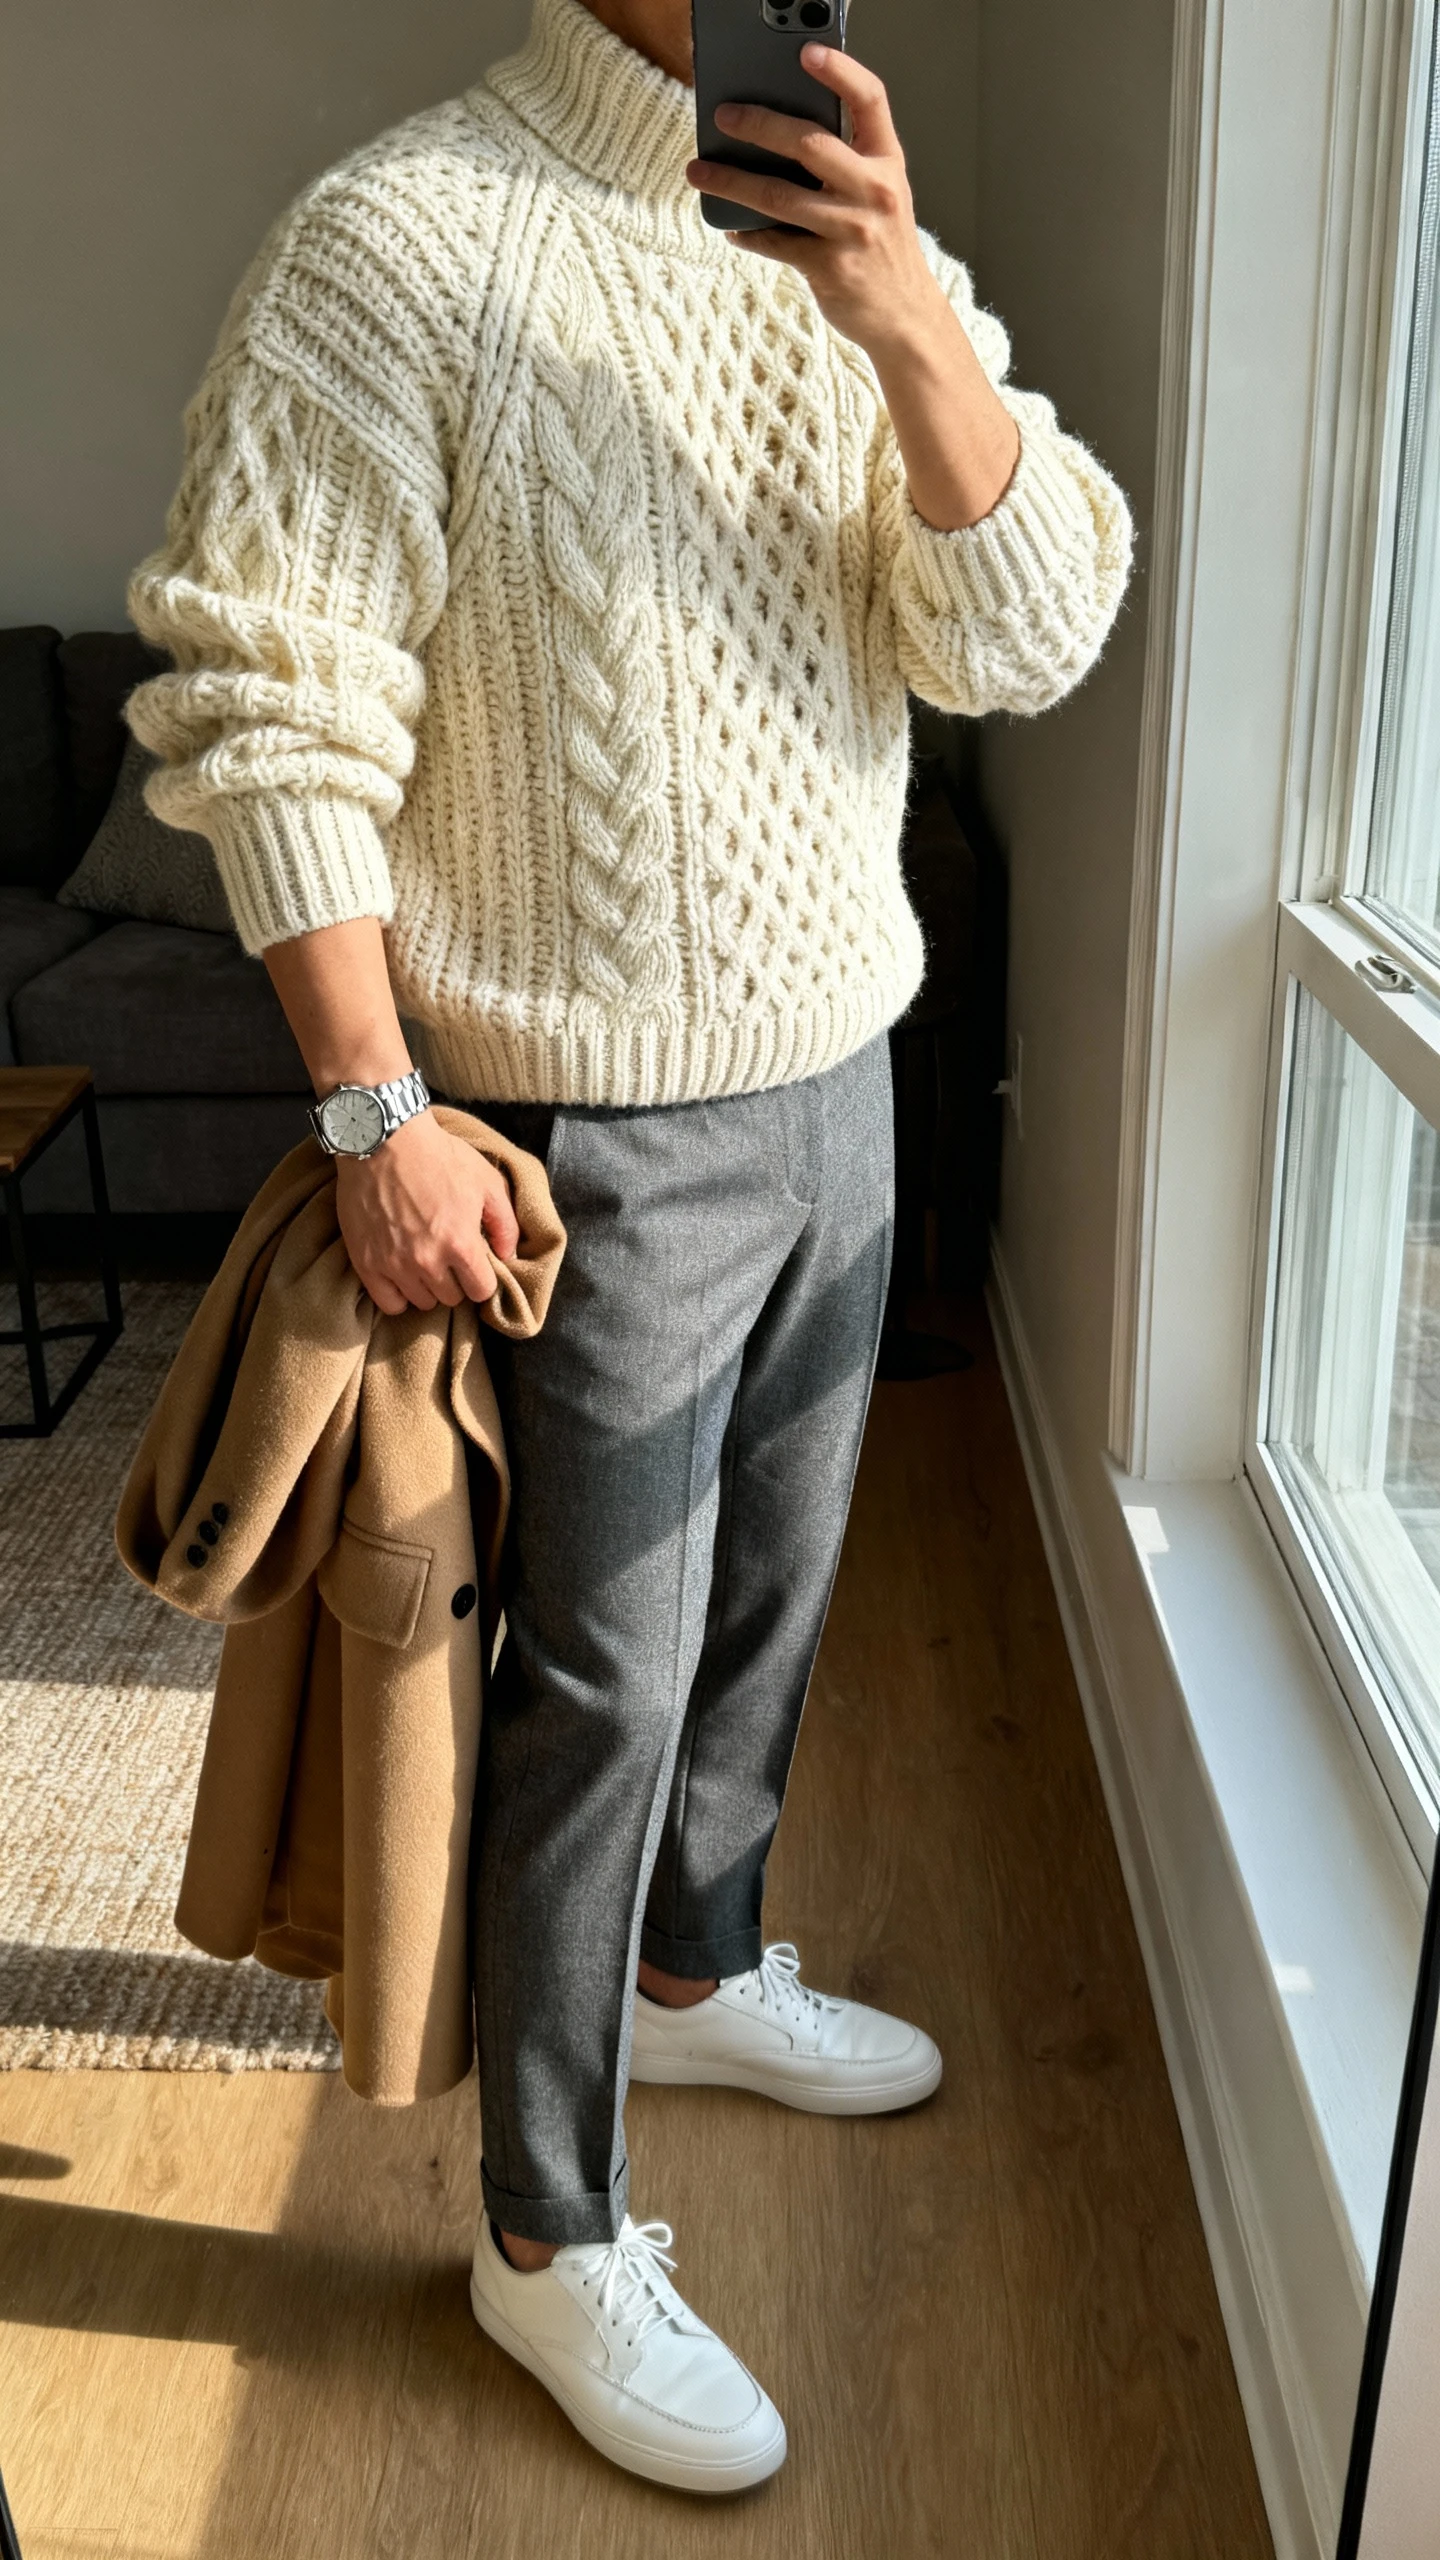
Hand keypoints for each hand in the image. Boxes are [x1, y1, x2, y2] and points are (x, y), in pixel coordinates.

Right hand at [335, 1112, 520, 1316]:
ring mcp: (394, 1264)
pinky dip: (398, 1296)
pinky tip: (402, 1276)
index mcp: (461, 1244)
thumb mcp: (486, 1181)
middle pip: (451, 1298)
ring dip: (428, 1287)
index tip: (475, 1266)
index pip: (481, 1291)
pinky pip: (388, 1303)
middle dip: (456, 1281)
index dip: (482, 1279)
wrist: (383, 1140)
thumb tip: (509, 1256)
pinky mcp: (366, 1262)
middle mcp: (428, 1262)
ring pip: (422, 1302)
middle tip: (449, 1259)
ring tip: (425, 1263)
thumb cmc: (438, 1156)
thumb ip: (505, 1223)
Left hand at [687, 46, 943, 358]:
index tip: (806, 53)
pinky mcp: (828, 268)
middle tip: (724, 115)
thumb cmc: (883, 247)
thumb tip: (780, 135)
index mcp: (887, 162)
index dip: (840, 71)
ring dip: (731, 181)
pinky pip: (775, 243)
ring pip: (778, 196)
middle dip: (759, 124)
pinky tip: (730, 227)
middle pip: (809, 143)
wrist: (905, 316)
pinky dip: (747, 234)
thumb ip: (848, 163)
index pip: (869, 101)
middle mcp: (873, 191)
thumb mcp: (882, 194)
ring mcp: (850, 230)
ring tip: (698, 171)